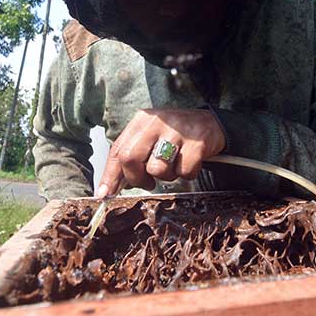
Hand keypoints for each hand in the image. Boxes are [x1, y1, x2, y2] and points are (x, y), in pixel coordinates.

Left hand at [96, 108, 225, 196]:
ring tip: (173, 166)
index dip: (109, 176)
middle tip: (148, 182)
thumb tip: (109, 189)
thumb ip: (131, 158)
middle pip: (130, 158)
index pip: (117, 150)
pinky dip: (187, 174)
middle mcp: (156, 122)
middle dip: (137, 178)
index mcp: (141, 121)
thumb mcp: (150, 138)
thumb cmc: (175, 135)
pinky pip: (183, 172)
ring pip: (157, 169)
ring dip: (166, 176)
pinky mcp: (197, 142)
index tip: (104, 194)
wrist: (211, 123)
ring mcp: (177, 131)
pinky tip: (189, 162)